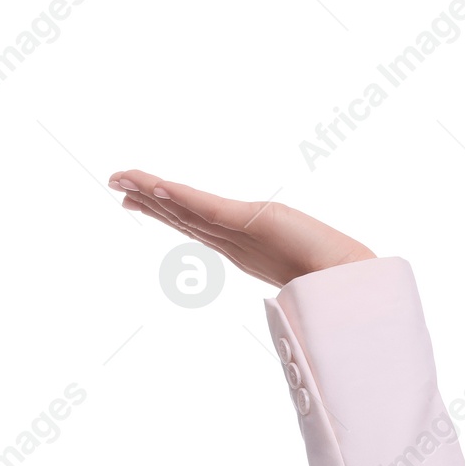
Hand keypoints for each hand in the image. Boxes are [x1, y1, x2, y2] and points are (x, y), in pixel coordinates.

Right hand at [108, 168, 374, 288]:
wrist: (349, 286)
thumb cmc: (333, 278)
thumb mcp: (301, 257)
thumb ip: (289, 259)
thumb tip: (298, 270)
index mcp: (245, 248)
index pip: (197, 224)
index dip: (166, 211)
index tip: (138, 197)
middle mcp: (236, 244)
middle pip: (183, 217)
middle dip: (149, 200)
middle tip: (115, 183)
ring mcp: (240, 237)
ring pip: (187, 212)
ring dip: (152, 193)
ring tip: (121, 180)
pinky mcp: (252, 224)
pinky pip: (208, 208)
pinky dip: (183, 197)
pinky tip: (158, 187)